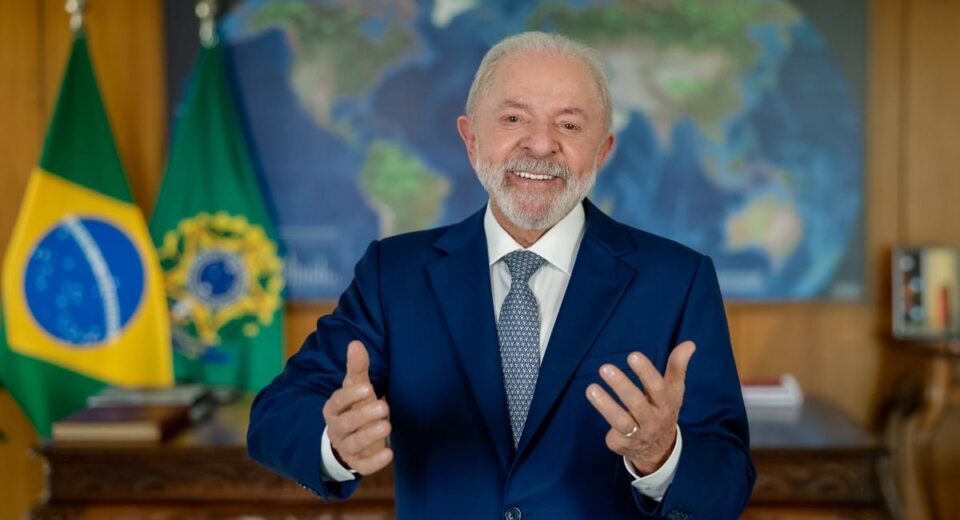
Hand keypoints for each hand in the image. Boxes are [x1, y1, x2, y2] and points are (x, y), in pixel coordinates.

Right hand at [322, 340, 392, 474]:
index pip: (338, 401)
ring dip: (370, 436)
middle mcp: (336, 429)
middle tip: (384, 407)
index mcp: (333, 409)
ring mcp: (346, 448)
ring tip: (387, 426)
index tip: (368, 387)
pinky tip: (390, 454)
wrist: (347, 439)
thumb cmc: (353, 407)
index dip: (351, 395)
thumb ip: (357, 369)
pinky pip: (364, 466)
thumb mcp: (355, 388)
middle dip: (363, 416)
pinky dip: (376, 462)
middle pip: (346, 424)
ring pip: (355, 444)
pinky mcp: (357, 463)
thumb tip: (356, 343)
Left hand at [585, 341, 695, 474]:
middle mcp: (653, 420)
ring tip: (591, 388)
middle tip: (604, 368)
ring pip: (622, 421)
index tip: (633, 356)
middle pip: (637, 403)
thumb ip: (677, 367)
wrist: (659, 450)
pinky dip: (604, 421)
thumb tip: (689, 344)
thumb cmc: (663, 410)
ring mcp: (638, 434)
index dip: (646, 372)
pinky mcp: (623, 444)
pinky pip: (613, 434)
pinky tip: (595, 403)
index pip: (657, 387)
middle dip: (621, 386)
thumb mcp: (673, 391)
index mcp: (666, 404)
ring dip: (605, 405)